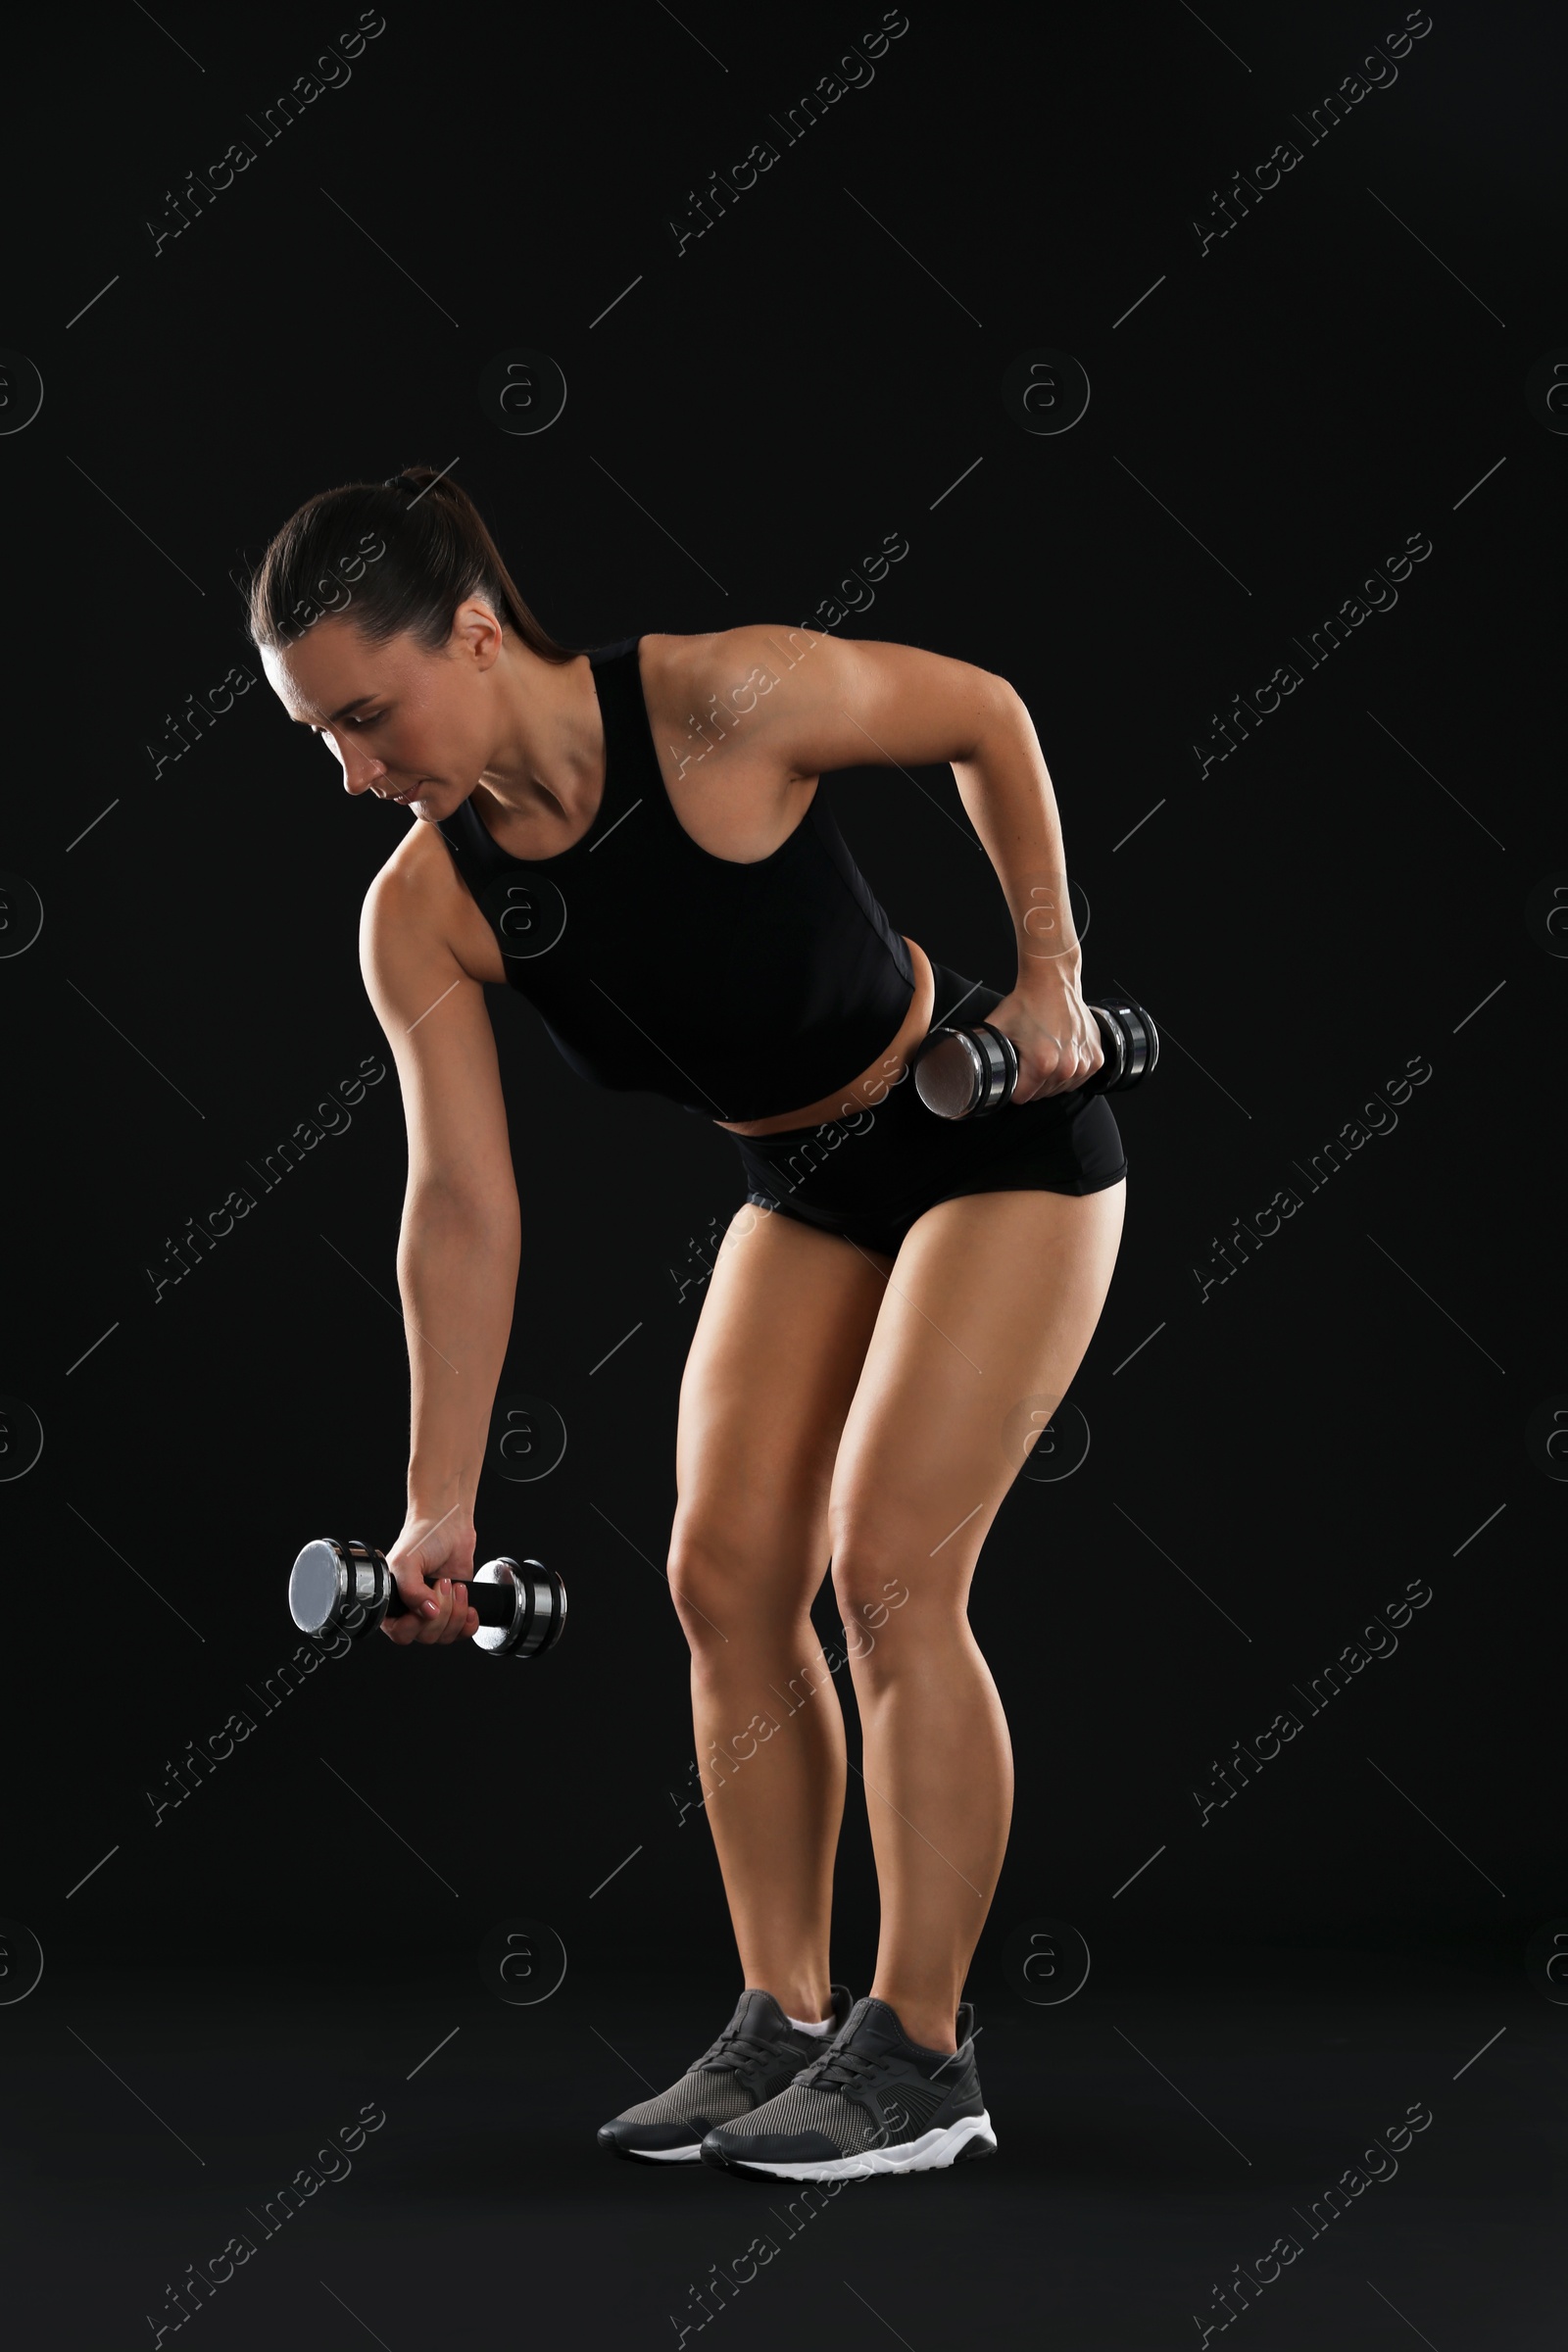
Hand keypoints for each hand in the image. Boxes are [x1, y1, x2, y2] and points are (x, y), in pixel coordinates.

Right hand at [384, 1506, 480, 1645]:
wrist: (449, 1525)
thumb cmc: (421, 1538)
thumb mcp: (406, 1562)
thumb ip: (411, 1590)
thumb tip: (429, 1613)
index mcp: (392, 1604)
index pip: (400, 1633)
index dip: (415, 1623)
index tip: (426, 1602)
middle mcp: (411, 1612)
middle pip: (426, 1636)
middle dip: (441, 1611)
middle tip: (442, 1583)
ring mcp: (434, 1612)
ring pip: (445, 1636)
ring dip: (456, 1613)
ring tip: (455, 1586)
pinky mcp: (455, 1610)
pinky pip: (462, 1633)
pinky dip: (468, 1623)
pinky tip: (469, 1606)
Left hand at [985, 968, 1104, 1103]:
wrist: (1052, 981)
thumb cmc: (1027, 1002)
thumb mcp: (996, 1027)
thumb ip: (981, 1051)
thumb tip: (965, 1066)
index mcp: (1042, 1063)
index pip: (1022, 1098)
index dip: (1012, 1089)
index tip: (1012, 1075)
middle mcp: (1067, 1066)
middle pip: (1042, 1095)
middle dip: (1031, 1084)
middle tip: (1027, 1061)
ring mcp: (1084, 1062)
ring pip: (1061, 1089)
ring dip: (1051, 1080)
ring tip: (1043, 1055)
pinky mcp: (1095, 1057)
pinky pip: (1079, 1079)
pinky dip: (1069, 1072)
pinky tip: (1060, 1055)